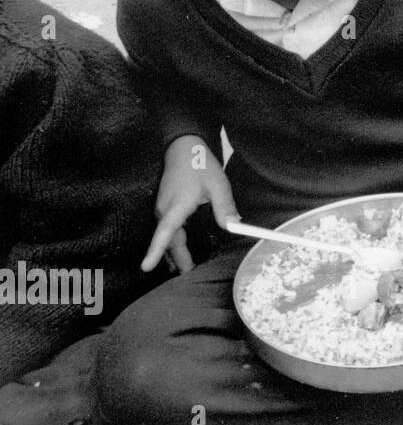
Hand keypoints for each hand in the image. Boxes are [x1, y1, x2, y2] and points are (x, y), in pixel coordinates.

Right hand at [143, 135, 238, 273]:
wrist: (183, 148)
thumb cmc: (200, 164)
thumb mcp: (218, 184)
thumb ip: (225, 207)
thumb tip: (233, 227)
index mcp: (176, 206)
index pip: (164, 233)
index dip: (155, 251)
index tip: (145, 267)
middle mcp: (164, 210)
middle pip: (168, 241)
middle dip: (177, 260)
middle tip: (190, 276)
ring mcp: (161, 209)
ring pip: (166, 237)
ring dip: (174, 253)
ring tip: (185, 270)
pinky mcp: (163, 208)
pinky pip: (166, 231)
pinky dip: (172, 243)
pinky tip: (179, 252)